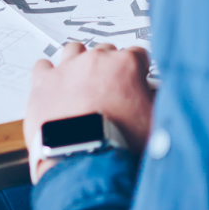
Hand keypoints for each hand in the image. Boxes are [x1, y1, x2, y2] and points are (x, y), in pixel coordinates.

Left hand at [23, 42, 154, 182]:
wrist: (84, 159)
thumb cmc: (118, 145)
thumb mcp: (155, 124)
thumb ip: (159, 104)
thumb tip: (165, 99)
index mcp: (125, 65)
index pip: (137, 54)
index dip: (137, 69)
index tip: (135, 79)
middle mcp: (96, 60)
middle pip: (105, 51)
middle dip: (109, 66)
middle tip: (110, 87)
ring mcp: (68, 69)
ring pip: (74, 50)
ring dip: (79, 62)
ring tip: (82, 82)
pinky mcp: (44, 82)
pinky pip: (43, 65)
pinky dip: (48, 74)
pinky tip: (54, 85)